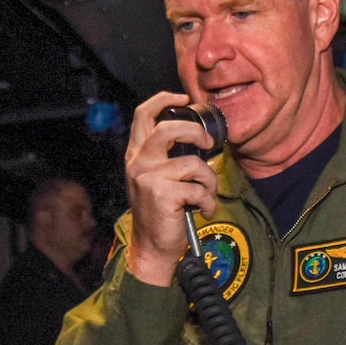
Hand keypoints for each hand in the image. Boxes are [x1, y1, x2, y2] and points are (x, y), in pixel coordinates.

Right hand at [124, 91, 218, 285]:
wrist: (151, 247)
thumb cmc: (159, 212)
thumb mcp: (153, 178)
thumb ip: (164, 156)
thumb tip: (194, 136)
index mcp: (136, 154)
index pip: (143, 114)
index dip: (164, 99)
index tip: (184, 97)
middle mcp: (139, 162)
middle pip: (169, 127)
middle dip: (195, 132)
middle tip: (207, 143)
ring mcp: (149, 177)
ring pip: (193, 163)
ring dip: (208, 181)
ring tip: (206, 194)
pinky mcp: (163, 194)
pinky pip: (199, 189)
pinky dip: (208, 202)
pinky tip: (203, 211)